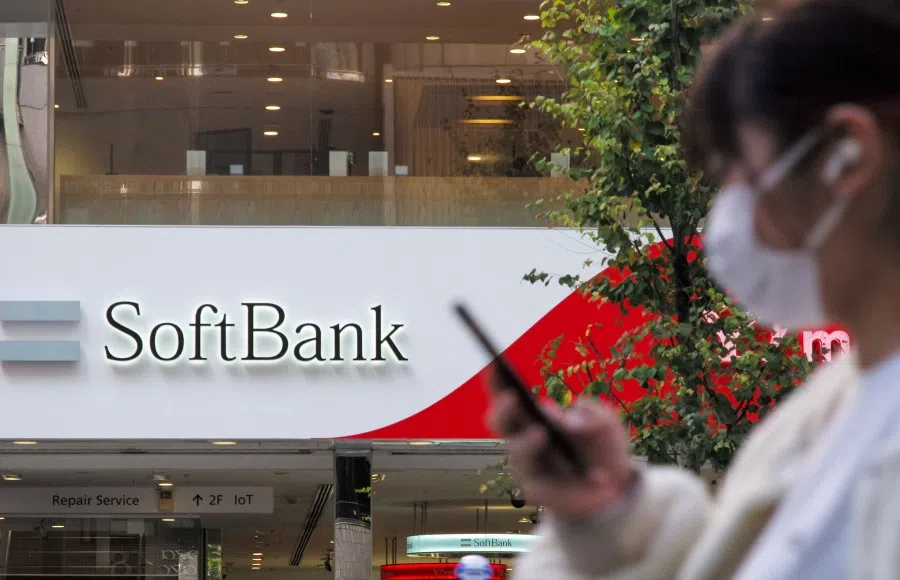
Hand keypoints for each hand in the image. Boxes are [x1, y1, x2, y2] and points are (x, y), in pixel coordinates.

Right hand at [487, 388, 634, 521]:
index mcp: (533, 415)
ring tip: (541, 434)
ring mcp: (527, 465)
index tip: (495, 363)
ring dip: (526, 442)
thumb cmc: (603, 449)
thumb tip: (566, 418)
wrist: (616, 490)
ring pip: (516, 451)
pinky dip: (568, 483)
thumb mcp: (608, 425)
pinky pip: (540, 485)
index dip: (497, 379)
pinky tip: (595, 482)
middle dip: (502, 409)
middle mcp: (523, 438)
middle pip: (499, 421)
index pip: (507, 393)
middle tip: (513, 398)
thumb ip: (593, 416)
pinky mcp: (536, 491)